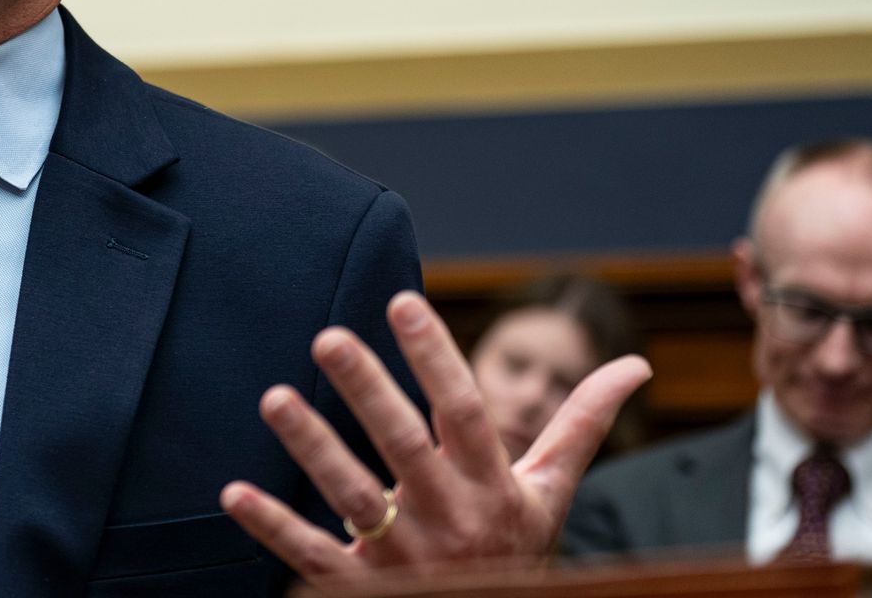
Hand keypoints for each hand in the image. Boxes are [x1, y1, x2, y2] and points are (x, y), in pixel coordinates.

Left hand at [219, 290, 648, 589]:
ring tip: (274, 398)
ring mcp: (404, 558)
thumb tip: (637, 365)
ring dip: (312, 447)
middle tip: (328, 335)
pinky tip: (234, 492)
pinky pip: (313, 555)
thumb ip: (582, 425)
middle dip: (368, 389)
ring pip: (352, 497)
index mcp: (492, 486)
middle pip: (403, 446)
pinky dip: (273, 526)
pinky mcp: (363, 589)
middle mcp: (449, 518)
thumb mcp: (551, 492)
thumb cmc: (516, 550)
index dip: (436, 356)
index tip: (402, 302)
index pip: (464, 411)